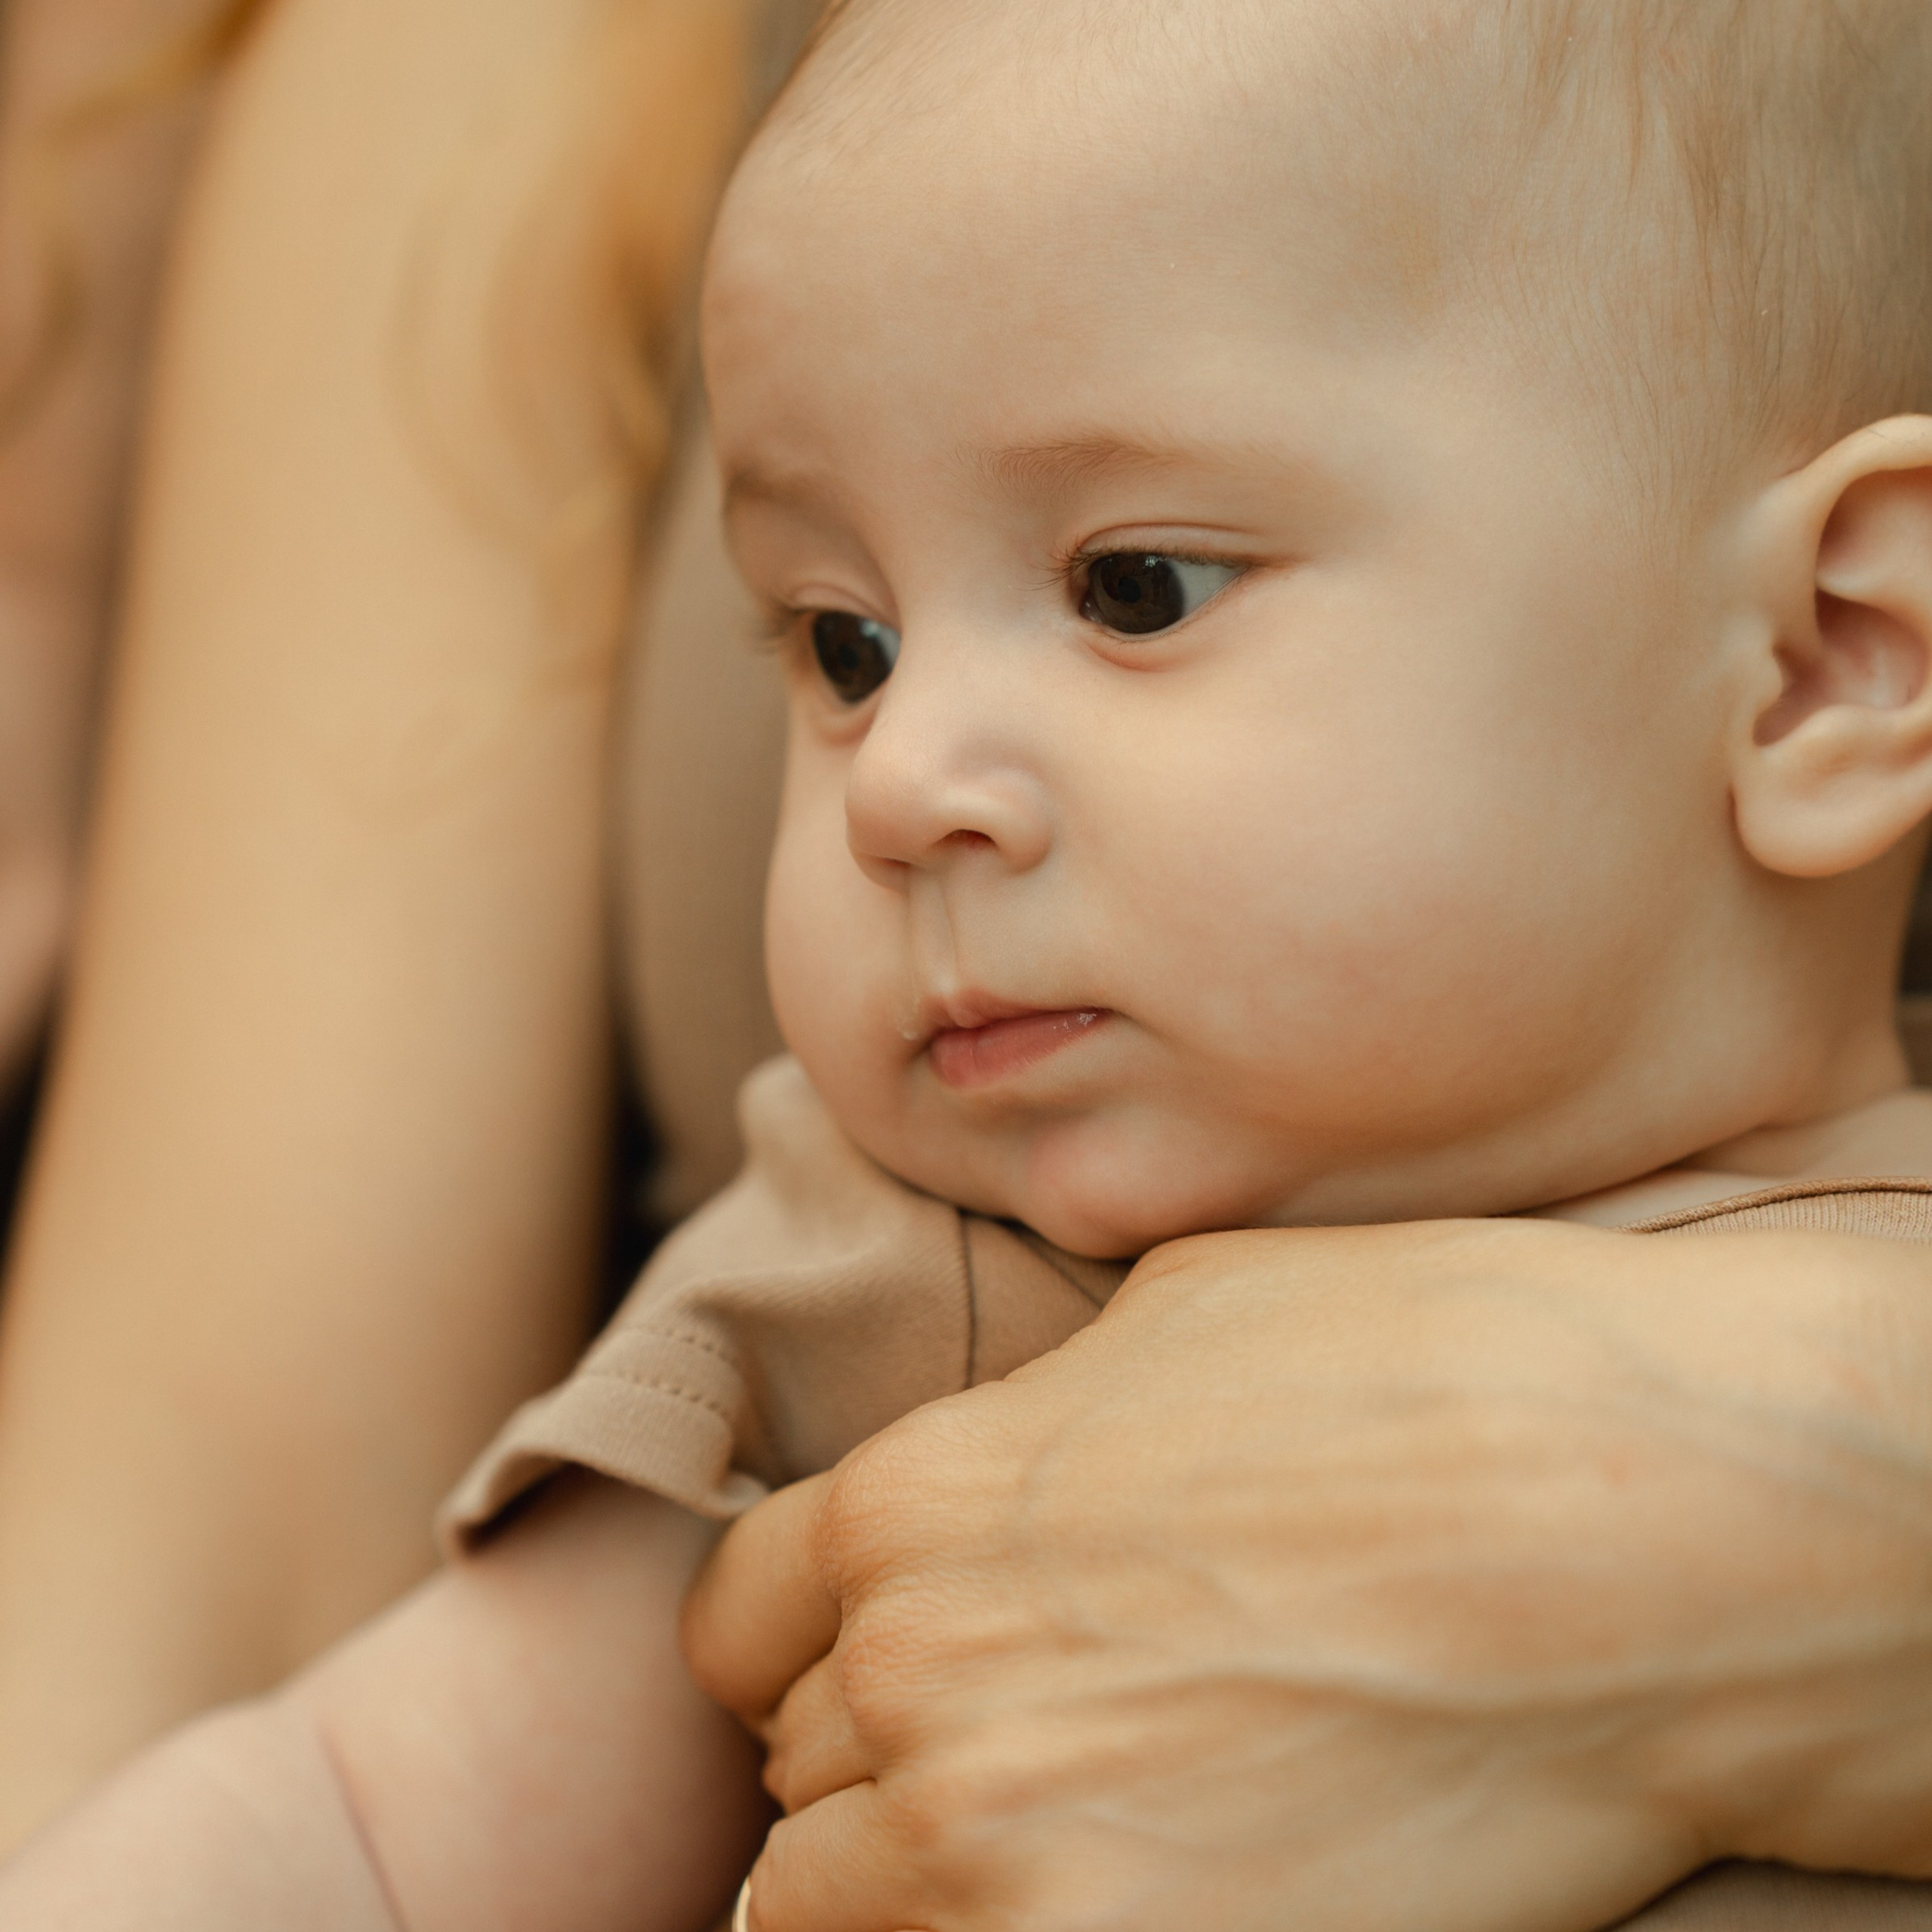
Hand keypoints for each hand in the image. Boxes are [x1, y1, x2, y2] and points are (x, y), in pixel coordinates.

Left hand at [685, 1220, 1931, 1931]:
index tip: (873, 1666)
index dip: (799, 1644)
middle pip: (800, 1771)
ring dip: (913, 1881)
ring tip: (1052, 1838)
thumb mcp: (1187, 1313)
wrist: (1636, 1529)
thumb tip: (1016, 1456)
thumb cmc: (1434, 1376)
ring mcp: (1003, 1840)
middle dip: (878, 1758)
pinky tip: (1111, 1890)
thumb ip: (1040, 1413)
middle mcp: (920, 1672)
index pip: (737, 1620)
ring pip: (832, 1908)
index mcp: (918, 1499)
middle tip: (1012, 1747)